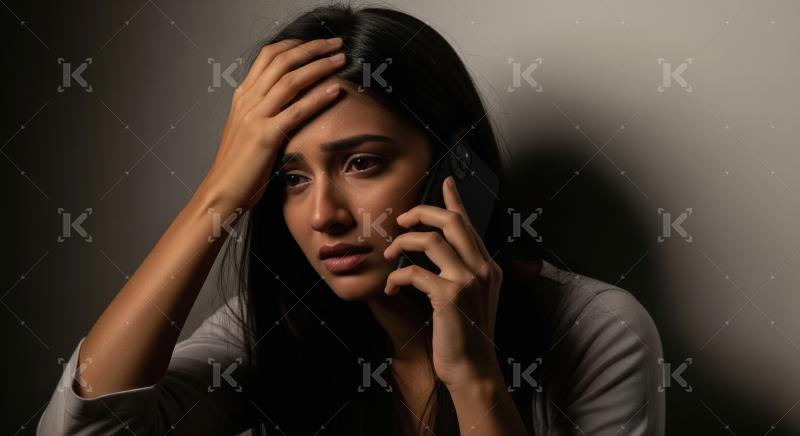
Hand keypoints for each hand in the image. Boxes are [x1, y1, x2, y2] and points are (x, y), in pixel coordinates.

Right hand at [196, 37, 346, 211]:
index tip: (317, 43)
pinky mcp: (264, 137)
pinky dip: (318, 97)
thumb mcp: (249, 132)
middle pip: (281, 61)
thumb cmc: (240, 168)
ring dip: (318, 66)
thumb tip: (291, 103)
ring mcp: (254, 117)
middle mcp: (247, 101)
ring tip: (340, 59)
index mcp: (243, 97)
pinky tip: (335, 90)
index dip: (295, 45)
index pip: (268, 56)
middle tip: (336, 42)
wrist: (221, 192)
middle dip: (311, 48)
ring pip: (290, 80)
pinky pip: (296, 111)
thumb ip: (265, 113)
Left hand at [382, 176, 503, 390]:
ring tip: (389, 255)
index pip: (470, 225)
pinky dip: (398, 277)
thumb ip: (456, 274)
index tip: (446, 181)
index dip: (455, 200)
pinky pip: (415, 272)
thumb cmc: (465, 338)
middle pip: (451, 221)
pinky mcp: (450, 296)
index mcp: (488, 267)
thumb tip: (432, 254)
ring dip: (402, 244)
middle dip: (422, 212)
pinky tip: (392, 288)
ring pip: (430, 240)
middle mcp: (483, 269)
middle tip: (402, 219)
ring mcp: (469, 281)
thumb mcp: (467, 299)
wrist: (474, 371)